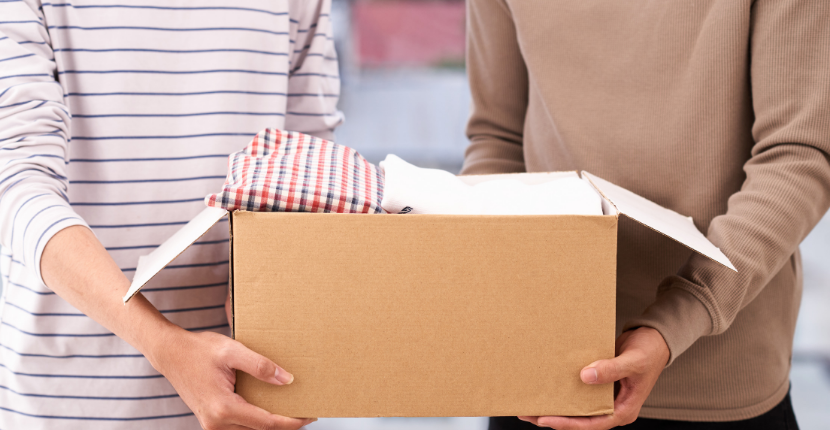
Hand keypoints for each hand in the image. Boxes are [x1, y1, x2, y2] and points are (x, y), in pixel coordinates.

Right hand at [148, 326, 314, 429]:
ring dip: (270, 423)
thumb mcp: (232, 351)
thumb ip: (260, 366)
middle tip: (306, 411)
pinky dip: (256, 419)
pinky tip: (269, 406)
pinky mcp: (211, 420)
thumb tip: (286, 380)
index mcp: (223, 408)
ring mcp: (212, 424)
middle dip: (284, 423)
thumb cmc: (198, 350)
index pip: (266, 423)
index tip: (310, 415)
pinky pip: (240, 425)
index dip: (291, 422)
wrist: (170, 353)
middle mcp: (216, 422)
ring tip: (291, 409)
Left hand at [519, 327, 669, 429]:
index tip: (546, 419)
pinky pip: (580, 391)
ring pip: (578, 405)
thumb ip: (611, 369)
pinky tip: (547, 384)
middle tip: (528, 413)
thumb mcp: (633, 361)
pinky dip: (565, 389)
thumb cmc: (650, 351)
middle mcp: (612, 407)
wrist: (655, 338)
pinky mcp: (600, 384)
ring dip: (557, 403)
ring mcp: (606, 396)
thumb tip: (586, 376)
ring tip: (531, 401)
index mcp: (624, 410)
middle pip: (580, 418)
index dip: (568, 423)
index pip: (592, 423)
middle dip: (555, 416)